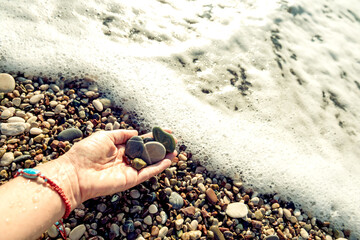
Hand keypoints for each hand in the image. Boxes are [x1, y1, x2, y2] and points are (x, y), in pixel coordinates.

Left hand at [59, 129, 175, 205]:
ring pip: (150, 163)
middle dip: (160, 146)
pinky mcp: (130, 180)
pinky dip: (159, 167)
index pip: (138, 141)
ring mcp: (128, 170)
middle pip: (147, 152)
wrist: (75, 174)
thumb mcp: (104, 136)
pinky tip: (169, 160)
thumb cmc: (85, 153)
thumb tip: (136, 132)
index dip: (151, 136)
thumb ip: (121, 134)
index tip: (163, 131)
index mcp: (118, 148)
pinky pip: (147, 172)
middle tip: (173, 140)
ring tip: (175, 150)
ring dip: (163, 157)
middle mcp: (125, 159)